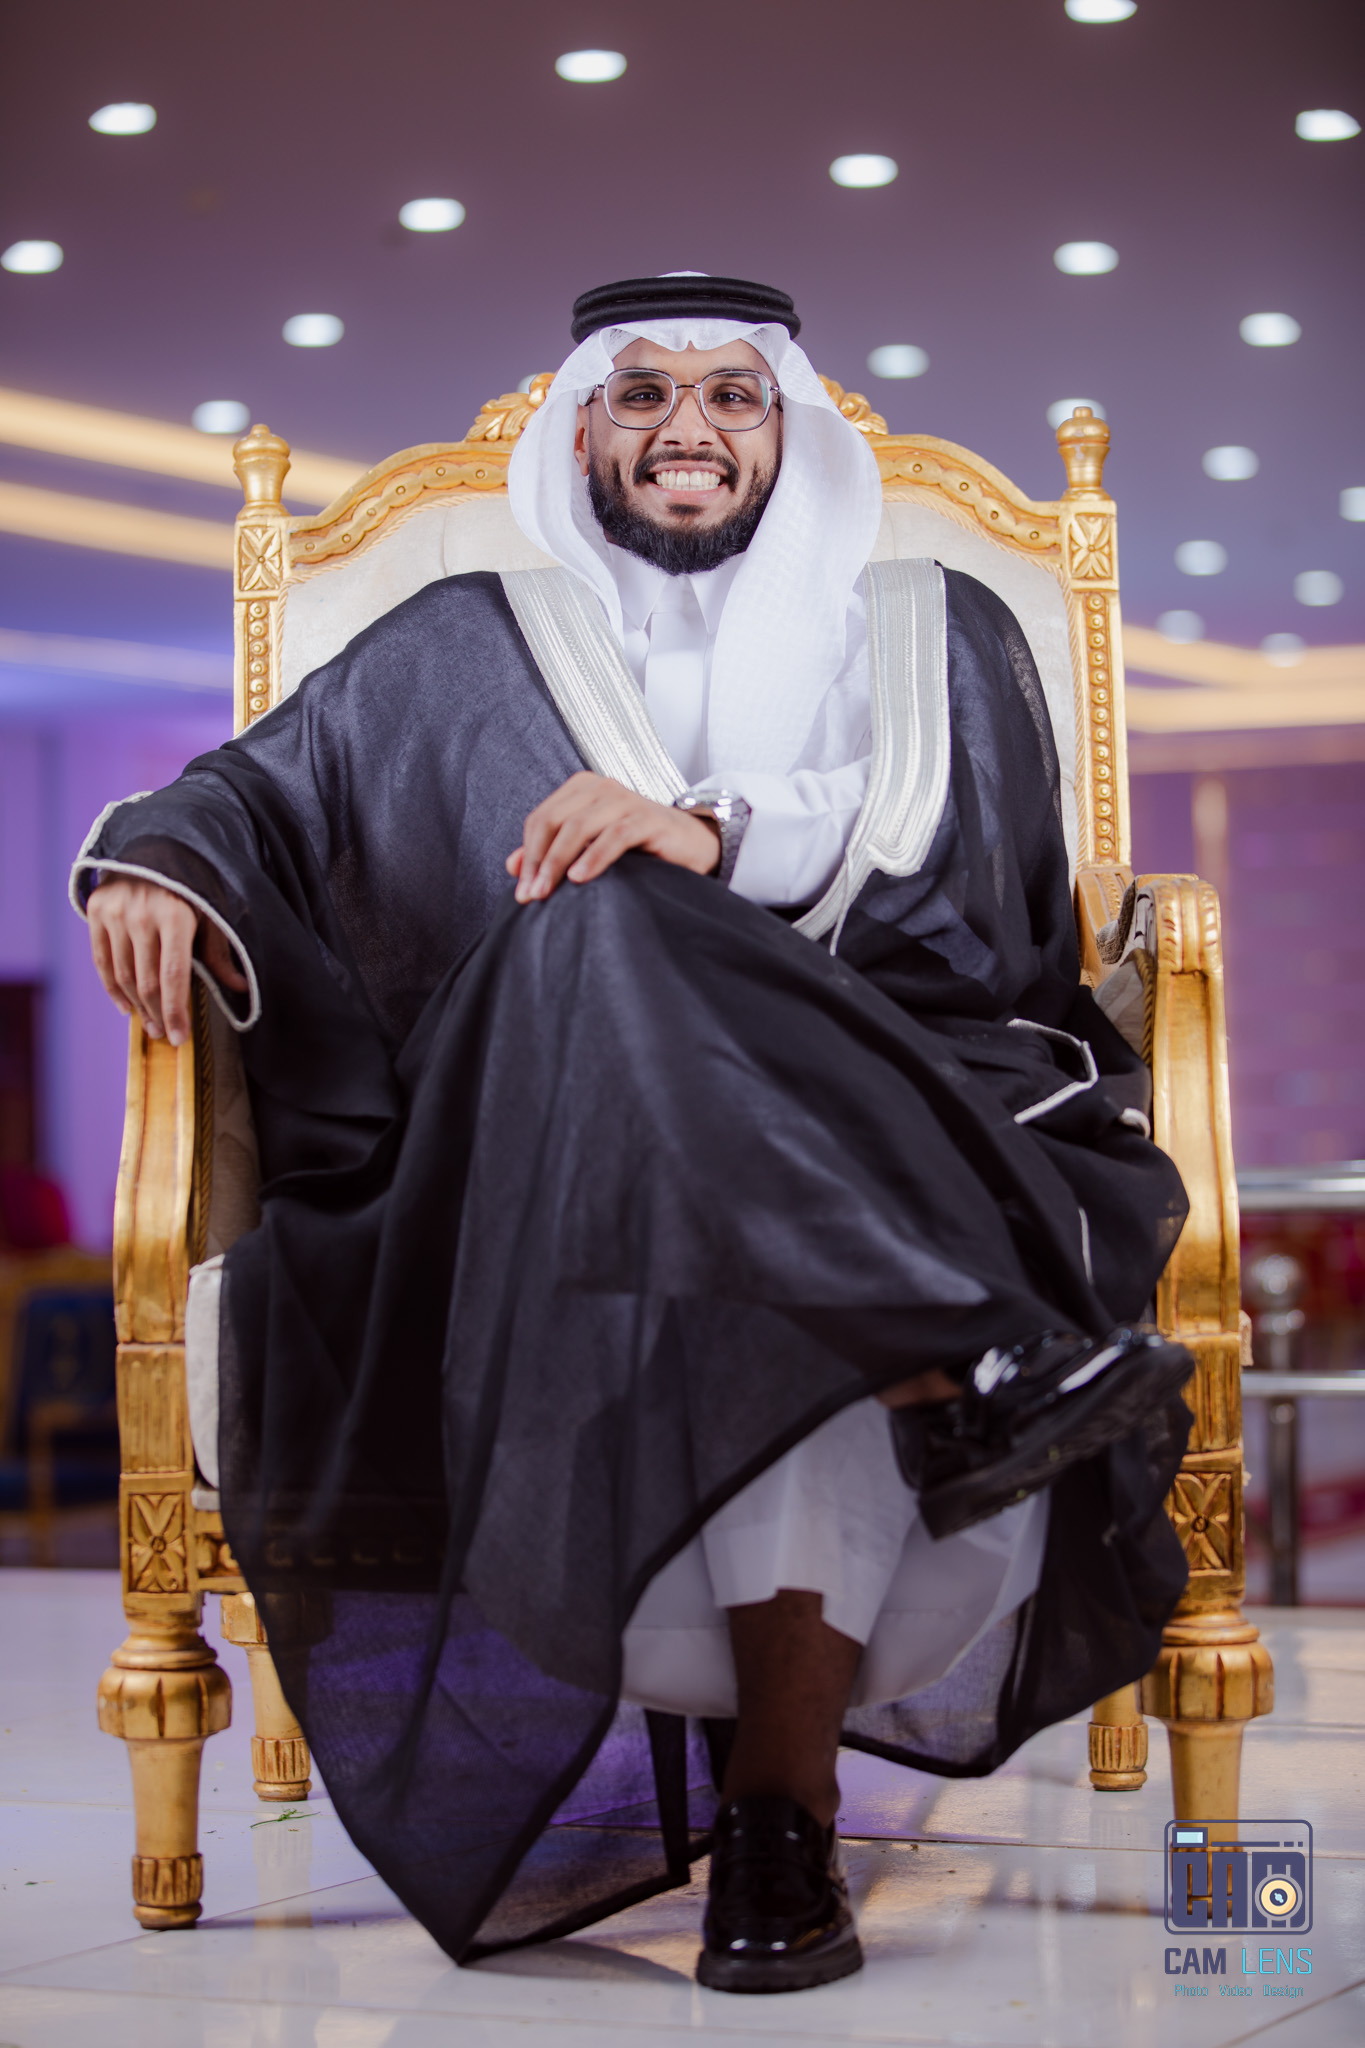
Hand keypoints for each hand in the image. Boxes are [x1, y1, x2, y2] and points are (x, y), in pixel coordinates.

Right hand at [87, 878, 246, 1045]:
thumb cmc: (190, 886)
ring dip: (137, 1005)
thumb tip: (241, 988)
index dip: (176, 1010)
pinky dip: (113, 988)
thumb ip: (219, 952)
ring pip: (123, 974)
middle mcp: (141, 914)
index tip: (180, 1038)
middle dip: (158, 1013)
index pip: (174, 975)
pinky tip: (126, 1006)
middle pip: (147, 980)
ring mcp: (115, 912)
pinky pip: (101, 960)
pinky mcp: (97, 911)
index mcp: (176, 914)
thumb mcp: (211, 912)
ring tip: (150, 1023)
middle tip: (166, 1034)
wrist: (153, 847)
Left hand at [506, 772, 719, 902]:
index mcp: (582, 788)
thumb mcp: (590, 846)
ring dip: (558, 862)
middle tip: (530, 895)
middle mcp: (601, 787)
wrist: (692, 844)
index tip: (521, 888)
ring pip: (578, 827)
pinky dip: (593, 857)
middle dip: (538, 860)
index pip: (541, 818)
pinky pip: (614, 837)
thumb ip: (552, 851)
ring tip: (548, 891)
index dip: (527, 854)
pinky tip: (580, 878)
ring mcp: (625, 800)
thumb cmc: (638, 846)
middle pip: (554, 821)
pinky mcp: (647, 819)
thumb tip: (512, 866)